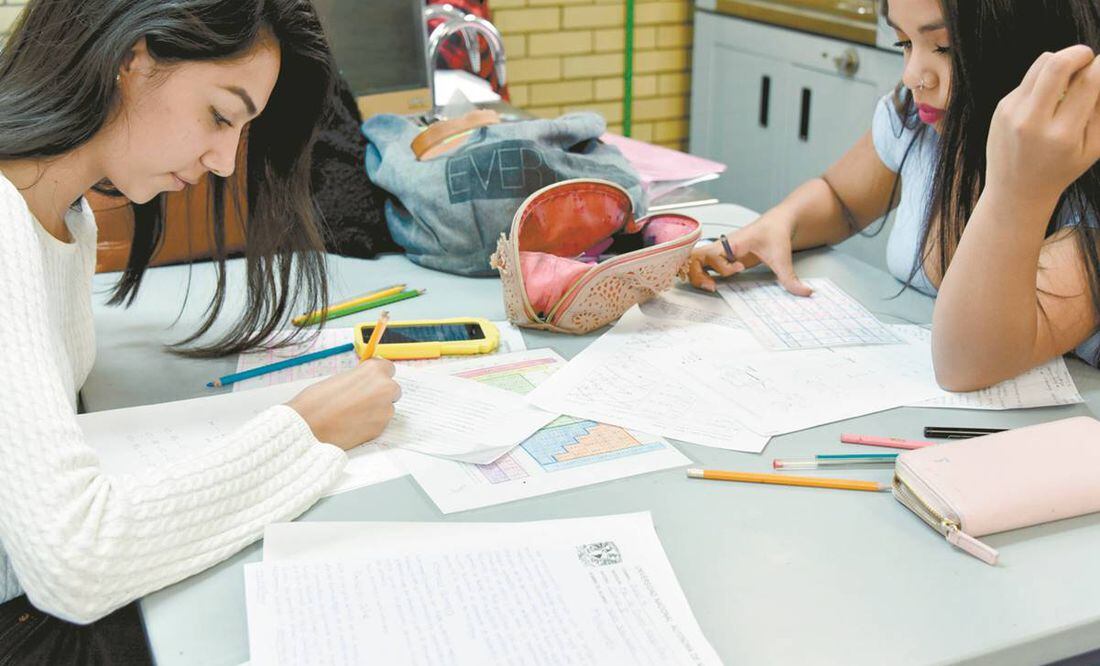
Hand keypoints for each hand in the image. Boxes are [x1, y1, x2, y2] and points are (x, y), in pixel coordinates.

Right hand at [286, 358, 400, 449]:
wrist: (308, 427)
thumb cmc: (316, 401)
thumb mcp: (340, 378)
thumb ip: (360, 379)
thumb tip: (367, 382)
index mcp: (374, 370)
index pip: (388, 368)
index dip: (378, 376)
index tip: (371, 381)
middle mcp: (385, 388)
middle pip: (392, 389)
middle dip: (380, 393)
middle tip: (362, 400)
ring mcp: (385, 410)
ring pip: (387, 407)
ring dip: (376, 409)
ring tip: (353, 414)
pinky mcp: (381, 428)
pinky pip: (381, 423)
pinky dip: (371, 423)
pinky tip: (353, 424)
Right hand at [684, 212, 812, 295]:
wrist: (778, 222)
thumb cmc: (776, 233)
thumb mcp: (783, 257)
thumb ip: (791, 278)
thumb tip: (806, 293)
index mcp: (732, 243)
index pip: (711, 254)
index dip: (721, 266)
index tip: (740, 268)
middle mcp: (721, 247)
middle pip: (693, 258)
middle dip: (698, 275)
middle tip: (712, 287)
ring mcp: (719, 251)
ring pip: (693, 262)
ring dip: (696, 276)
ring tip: (710, 287)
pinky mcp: (721, 257)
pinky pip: (701, 264)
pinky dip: (698, 274)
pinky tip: (710, 283)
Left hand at [986, 45, 1099, 207]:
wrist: (1015, 191)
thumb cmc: (1062, 168)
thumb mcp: (1092, 146)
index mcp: (1062, 135)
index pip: (1088, 83)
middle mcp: (1033, 122)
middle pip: (1057, 63)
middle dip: (1080, 52)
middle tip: (1088, 59)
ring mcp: (1012, 113)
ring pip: (1041, 63)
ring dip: (1062, 61)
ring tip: (1071, 77)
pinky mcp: (1001, 107)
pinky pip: (1029, 79)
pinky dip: (1045, 79)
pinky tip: (1048, 99)